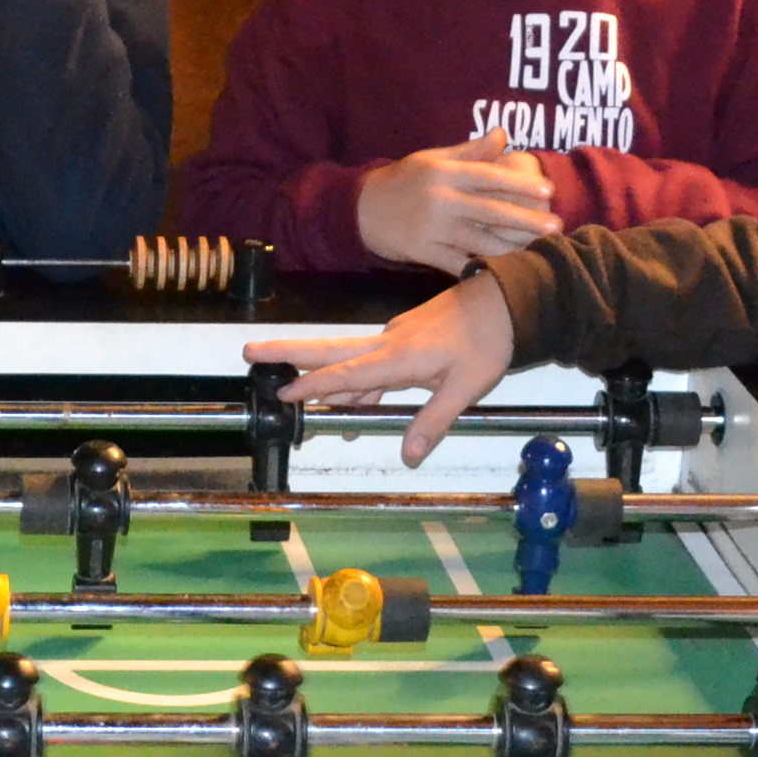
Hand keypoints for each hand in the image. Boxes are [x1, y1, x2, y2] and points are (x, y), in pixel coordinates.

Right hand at [256, 272, 520, 463]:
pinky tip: (350, 401)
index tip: (284, 392)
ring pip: (346, 358)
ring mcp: (394, 338)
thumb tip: (409, 456)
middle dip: (288, 352)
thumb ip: (435, 421)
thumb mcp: (468, 386)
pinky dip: (352, 380)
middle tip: (249, 351)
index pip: (348, 373)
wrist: (508, 300)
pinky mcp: (403, 339)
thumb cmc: (490, 341)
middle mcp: (389, 343)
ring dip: (319, 374)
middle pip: (329, 350)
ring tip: (288, 391)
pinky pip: (368, 362)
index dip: (315, 385)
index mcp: (400, 356)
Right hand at [353, 135, 562, 271]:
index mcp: (444, 173)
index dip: (520, 184)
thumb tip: (503, 134)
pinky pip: (460, 263)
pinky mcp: (425, 252)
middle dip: (527, 220)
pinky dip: (482, 268)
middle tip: (557, 226)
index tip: (548, 191)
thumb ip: (470, 151)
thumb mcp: (433, 159)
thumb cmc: (405, 180)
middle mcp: (440, 200)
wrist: (363, 210)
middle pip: (491, 212)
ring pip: (480, 241)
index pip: (489, 177)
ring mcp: (433, 229)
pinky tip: (506, 272)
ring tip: (540, 251)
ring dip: (513, 248)